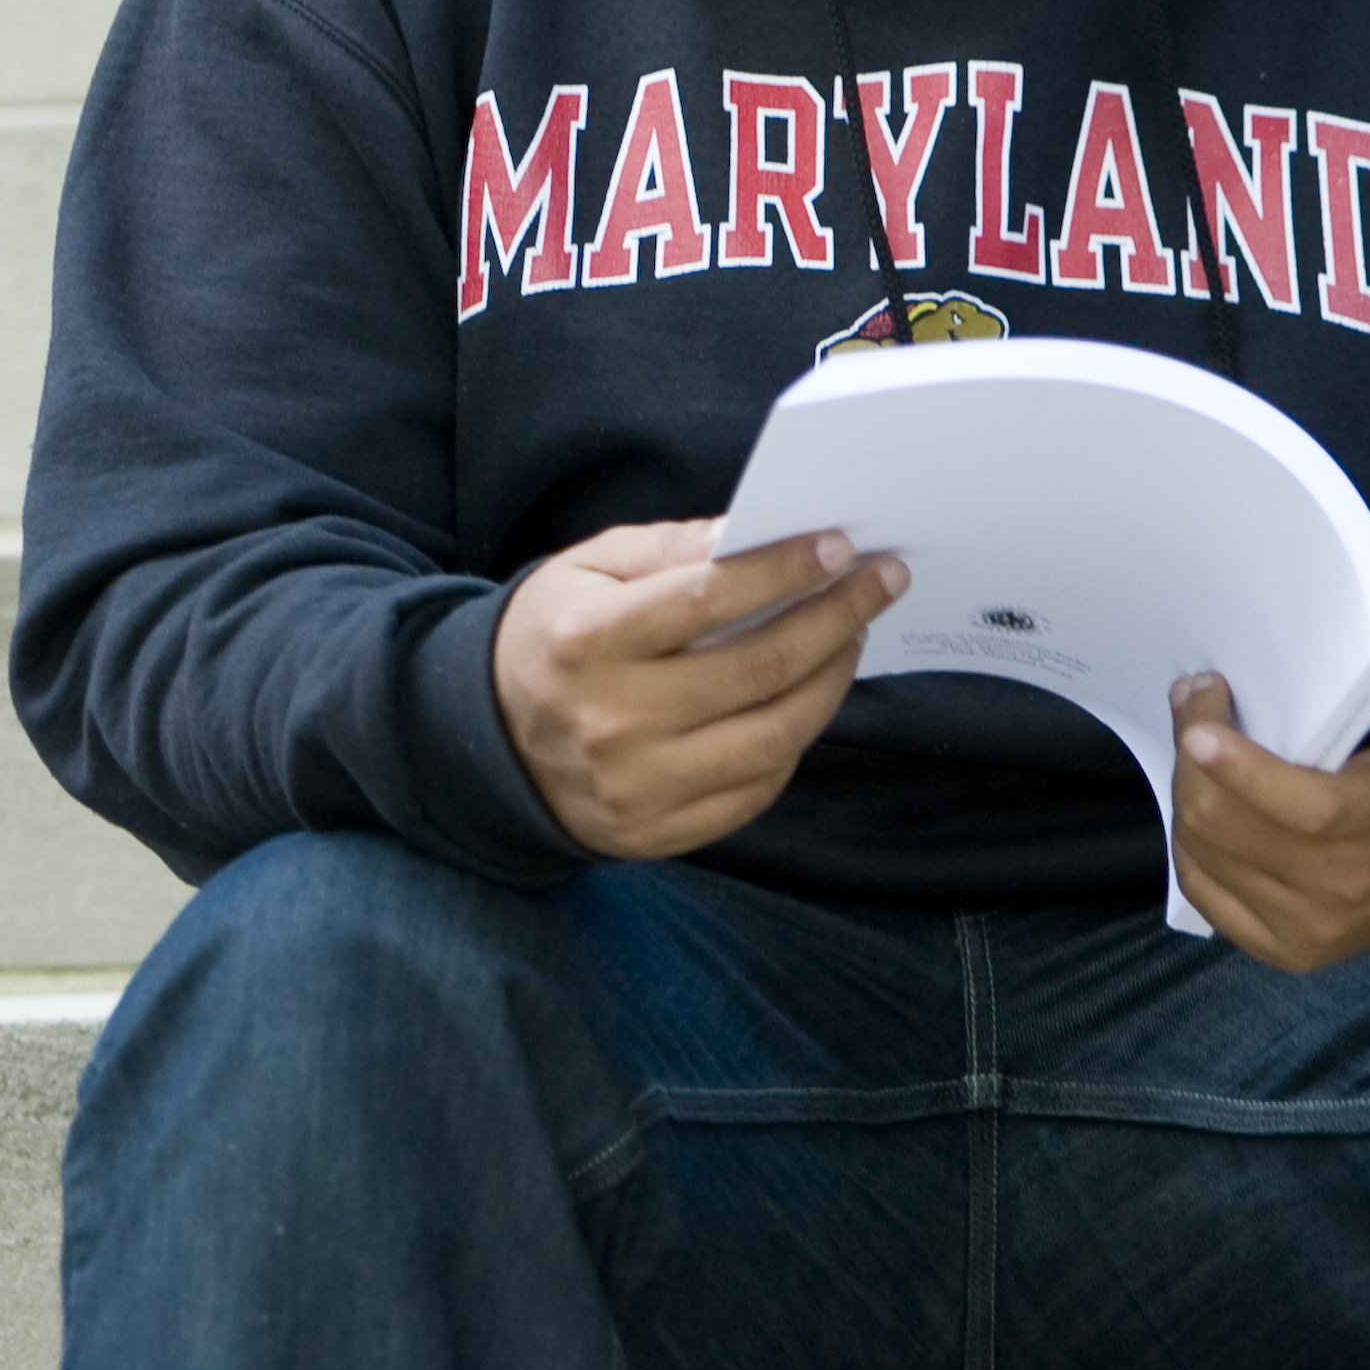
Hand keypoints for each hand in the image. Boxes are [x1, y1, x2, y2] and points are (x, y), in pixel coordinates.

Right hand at [493, 519, 908, 860]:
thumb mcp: (586, 571)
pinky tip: (806, 700)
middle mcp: (611, 720)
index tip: (840, 549)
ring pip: (774, 736)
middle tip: (880, 584)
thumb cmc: (553, 638)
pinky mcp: (656, 832)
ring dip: (832, 682)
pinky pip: (757, 790)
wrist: (489, 741)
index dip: (785, 569)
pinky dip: (795, 742)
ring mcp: (636, 785)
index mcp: (586, 642)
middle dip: (836, 618)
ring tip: (851, 640)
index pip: (709, 598)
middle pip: (759, 668)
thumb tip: (752, 537)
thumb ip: (666, 550)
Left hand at [1171, 601, 1369, 970]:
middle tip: (1198, 698)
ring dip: (1186, 791)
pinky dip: (1192, 844)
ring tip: (1197, 742)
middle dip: (1193, 756)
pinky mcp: (1287, 948)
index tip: (1199, 724)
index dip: (1241, 770)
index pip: (1307, 810)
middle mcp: (1345, 886)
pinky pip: (1206, 892)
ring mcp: (1311, 926)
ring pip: (1204, 855)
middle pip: (1228, 826)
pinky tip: (1204, 800)